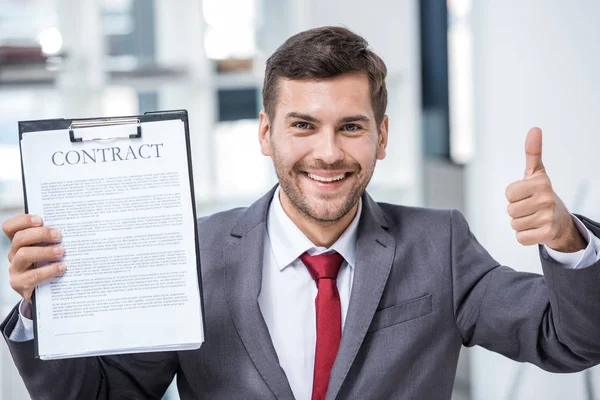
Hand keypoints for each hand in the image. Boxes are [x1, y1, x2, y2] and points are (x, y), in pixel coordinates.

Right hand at [1, 215, 64, 302]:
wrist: (44, 292)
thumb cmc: (49, 264)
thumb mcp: (48, 249)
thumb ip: (53, 239)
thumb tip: (73, 227)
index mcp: (19, 242)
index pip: (10, 227)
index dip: (22, 221)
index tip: (40, 219)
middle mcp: (14, 254)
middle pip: (19, 238)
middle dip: (40, 234)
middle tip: (58, 235)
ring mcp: (15, 269)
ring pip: (23, 255)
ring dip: (44, 251)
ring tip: (61, 251)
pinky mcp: (20, 284)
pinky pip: (32, 276)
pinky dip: (49, 270)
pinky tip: (61, 267)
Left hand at [505, 127, 585, 252]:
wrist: (560, 220)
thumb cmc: (542, 194)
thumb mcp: (536, 173)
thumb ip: (532, 152)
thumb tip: (535, 129)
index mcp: (540, 183)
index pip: (508, 193)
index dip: (514, 195)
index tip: (526, 194)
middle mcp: (546, 199)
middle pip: (510, 210)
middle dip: (516, 211)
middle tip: (530, 208)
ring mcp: (548, 217)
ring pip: (514, 224)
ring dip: (520, 223)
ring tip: (533, 218)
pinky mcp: (547, 233)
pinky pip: (521, 238)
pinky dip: (525, 236)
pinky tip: (535, 229)